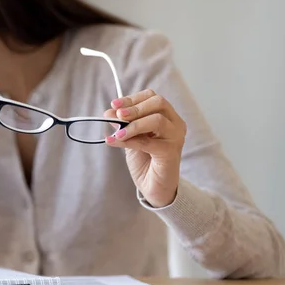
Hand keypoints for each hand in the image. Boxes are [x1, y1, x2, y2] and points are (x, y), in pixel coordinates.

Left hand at [104, 89, 186, 207]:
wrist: (153, 187)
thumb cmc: (145, 160)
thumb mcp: (130, 137)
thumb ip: (122, 124)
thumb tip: (109, 112)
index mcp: (167, 116)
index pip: (152, 97)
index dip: (133, 98)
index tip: (114, 105)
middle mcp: (175, 124)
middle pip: (158, 103)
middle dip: (135, 107)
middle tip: (118, 115)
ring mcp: (175, 138)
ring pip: (156, 120)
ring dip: (133, 124)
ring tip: (117, 133)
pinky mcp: (170, 153)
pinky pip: (148, 142)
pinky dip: (129, 140)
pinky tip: (114, 142)